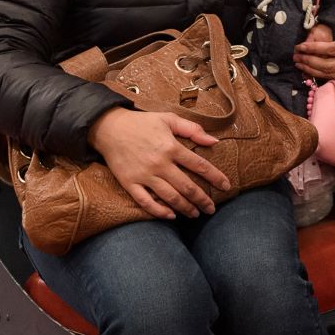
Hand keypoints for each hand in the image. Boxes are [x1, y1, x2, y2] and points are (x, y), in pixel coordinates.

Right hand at [87, 108, 231, 219]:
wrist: (109, 128)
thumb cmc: (141, 123)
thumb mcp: (168, 118)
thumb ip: (192, 129)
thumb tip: (214, 140)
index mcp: (171, 147)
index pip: (199, 165)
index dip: (215, 177)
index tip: (226, 186)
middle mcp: (159, 163)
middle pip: (187, 186)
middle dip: (203, 200)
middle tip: (212, 209)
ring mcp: (144, 175)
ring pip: (170, 197)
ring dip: (185, 208)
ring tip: (195, 214)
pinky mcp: (130, 183)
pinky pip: (146, 202)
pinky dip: (159, 211)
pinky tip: (171, 216)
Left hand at [294, 22, 334, 80]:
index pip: (331, 49)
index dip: (315, 48)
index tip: (301, 46)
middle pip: (327, 64)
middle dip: (308, 60)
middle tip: (296, 55)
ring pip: (327, 74)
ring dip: (310, 69)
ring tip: (298, 63)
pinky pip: (331, 79)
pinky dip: (317, 76)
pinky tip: (307, 71)